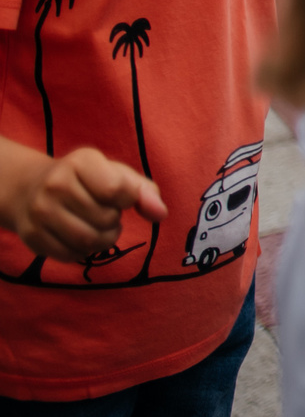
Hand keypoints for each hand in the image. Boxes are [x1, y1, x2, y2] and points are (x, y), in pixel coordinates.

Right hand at [3, 146, 164, 260]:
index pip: (117, 190)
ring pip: (89, 241)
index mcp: (80, 161)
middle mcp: (55, 184)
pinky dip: (84, 251)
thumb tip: (161, 214)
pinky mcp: (32, 236)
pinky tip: (79, 236)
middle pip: (105, 218)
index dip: (127, 198)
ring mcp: (39, 211)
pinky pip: (71, 255)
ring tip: (98, 227)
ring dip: (104, 239)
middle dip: (114, 220)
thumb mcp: (116, 174)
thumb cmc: (86, 181)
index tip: (119, 195)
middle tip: (104, 212)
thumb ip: (144, 191)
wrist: (30, 189)